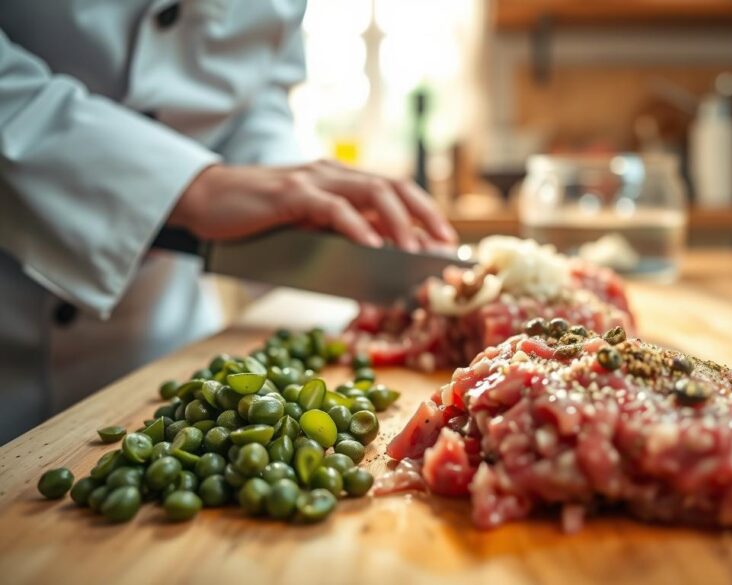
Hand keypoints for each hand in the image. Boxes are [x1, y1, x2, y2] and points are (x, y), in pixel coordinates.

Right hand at [168, 160, 457, 250]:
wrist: (205, 202)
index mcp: (342, 182)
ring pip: (371, 193)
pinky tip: (372, 247)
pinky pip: (333, 208)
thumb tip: (378, 264)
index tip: (447, 242)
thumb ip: (339, 237)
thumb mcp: (307, 229)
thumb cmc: (256, 222)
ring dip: (398, 224)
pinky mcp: (291, 194)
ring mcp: (314, 181)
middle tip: (444, 246)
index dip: (426, 213)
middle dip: (426, 215)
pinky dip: (356, 227)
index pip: (397, 191)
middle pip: (395, 187)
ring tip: (414, 253)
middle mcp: (334, 174)